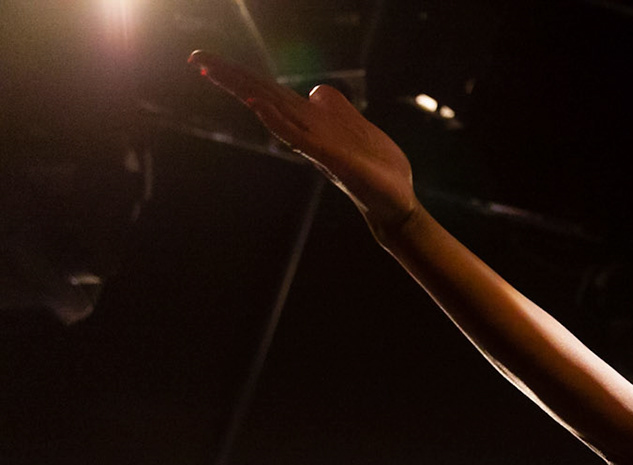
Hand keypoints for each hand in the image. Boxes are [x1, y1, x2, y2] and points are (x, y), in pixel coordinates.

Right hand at [189, 50, 418, 234]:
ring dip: (244, 89)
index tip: (208, 61)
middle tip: (195, 57)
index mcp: (312, 121)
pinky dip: (277, 121)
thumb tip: (315, 91)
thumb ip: (335, 109)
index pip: (272, 91)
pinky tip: (258, 106)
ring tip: (212, 69)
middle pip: (264, 95)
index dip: (243, 76)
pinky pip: (297, 137)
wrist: (398, 201)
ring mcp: (316, 142)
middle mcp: (308, 129)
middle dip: (231, 76)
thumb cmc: (377, 168)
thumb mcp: (355, 126)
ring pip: (274, 110)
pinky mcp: (330, 156)